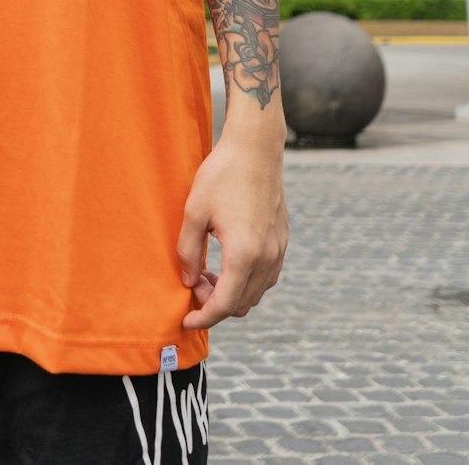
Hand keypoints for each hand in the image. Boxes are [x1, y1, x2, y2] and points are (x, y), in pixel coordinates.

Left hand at [176, 134, 287, 329]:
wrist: (255, 148)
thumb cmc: (222, 175)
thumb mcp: (194, 211)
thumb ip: (188, 252)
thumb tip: (189, 282)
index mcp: (244, 254)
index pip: (224, 305)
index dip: (203, 319)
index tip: (186, 321)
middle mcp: (267, 258)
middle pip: (241, 304)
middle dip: (215, 304)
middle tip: (194, 283)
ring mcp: (278, 250)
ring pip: (256, 293)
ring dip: (232, 293)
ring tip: (208, 271)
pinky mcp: (282, 241)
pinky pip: (266, 276)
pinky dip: (246, 280)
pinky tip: (227, 260)